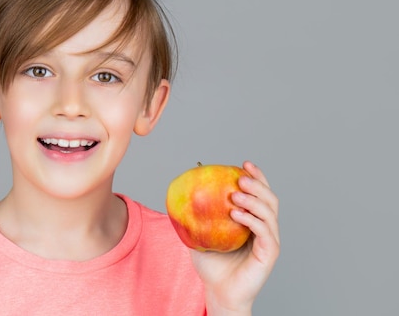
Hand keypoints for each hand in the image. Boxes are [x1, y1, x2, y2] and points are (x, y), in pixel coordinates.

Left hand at [191, 161, 279, 314]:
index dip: (256, 176)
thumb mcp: (199, 233)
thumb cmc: (211, 264)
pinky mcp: (269, 254)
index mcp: (254, 221)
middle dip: (258, 184)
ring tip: (236, 194)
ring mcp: (269, 241)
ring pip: (270, 213)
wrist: (218, 292)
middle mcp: (265, 228)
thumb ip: (196, 212)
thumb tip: (186, 186)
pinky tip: (236, 214)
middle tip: (240, 177)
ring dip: (254, 200)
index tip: (243, 164)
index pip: (260, 194)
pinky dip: (252, 220)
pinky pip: (265, 233)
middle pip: (270, 199)